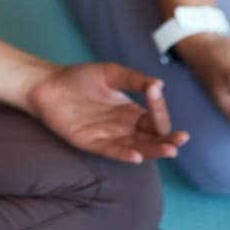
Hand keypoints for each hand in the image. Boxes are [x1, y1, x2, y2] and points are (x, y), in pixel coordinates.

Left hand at [25, 62, 190, 164]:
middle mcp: (124, 127)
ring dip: (153, 151)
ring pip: (137, 148)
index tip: (157, 94)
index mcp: (132, 111)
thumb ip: (134, 79)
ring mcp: (109, 137)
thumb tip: (159, 84)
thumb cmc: (80, 77)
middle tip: (181, 140)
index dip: (161, 111)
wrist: (48, 84)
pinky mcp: (91, 143)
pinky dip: (124, 154)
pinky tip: (137, 156)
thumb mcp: (111, 73)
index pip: (155, 118)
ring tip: (170, 150)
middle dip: (167, 140)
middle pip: (151, 138)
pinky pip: (111, 152)